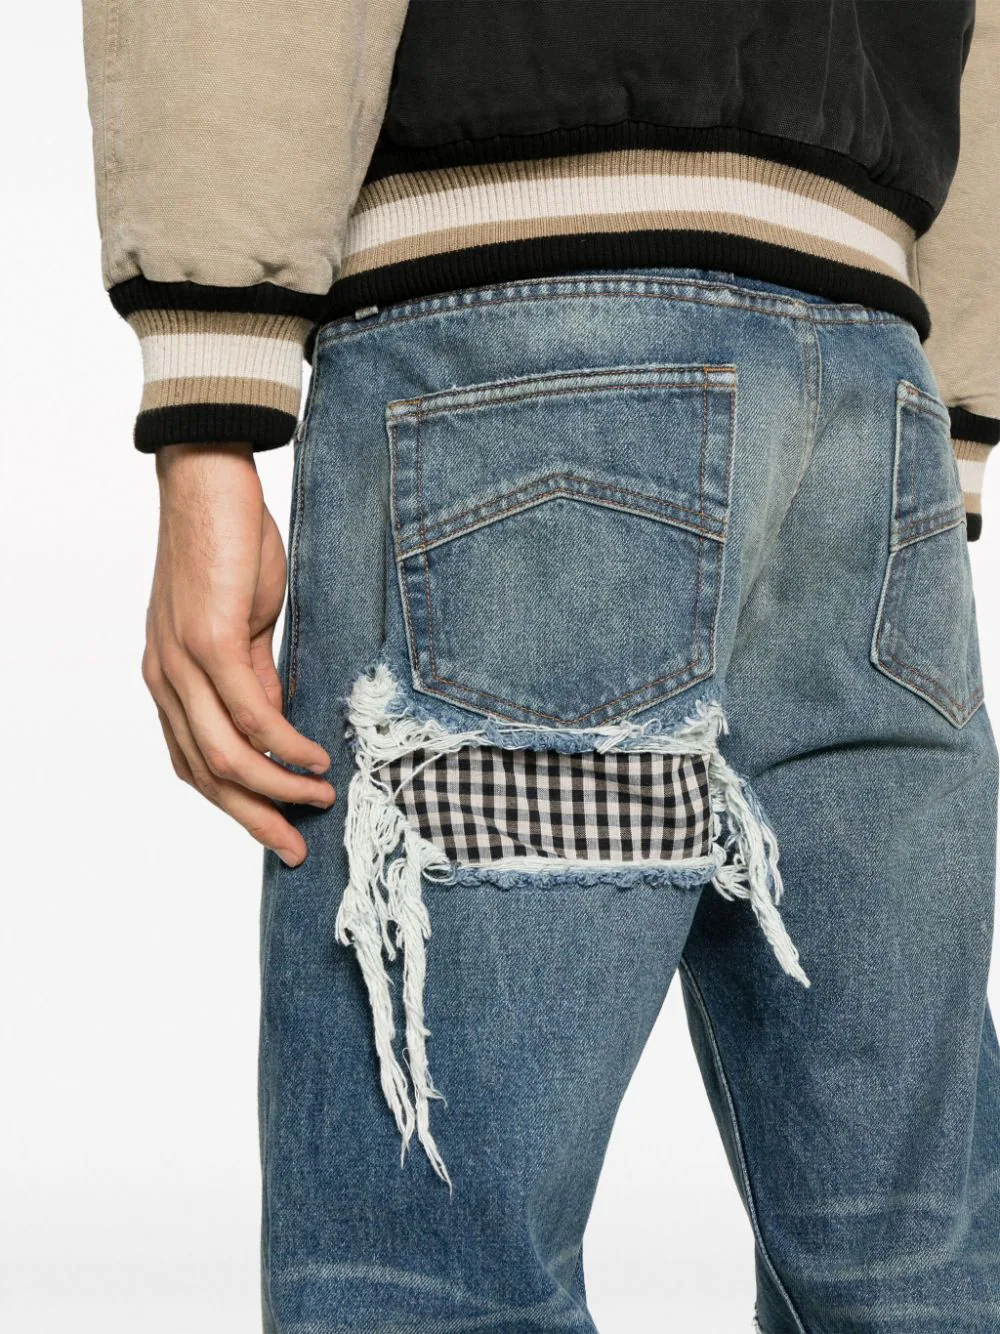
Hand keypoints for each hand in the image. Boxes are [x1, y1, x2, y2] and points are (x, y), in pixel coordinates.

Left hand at [143, 443, 334, 866]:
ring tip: (321, 799)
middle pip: (206, 775)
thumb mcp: (241, 626)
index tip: (278, 831)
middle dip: (254, 820)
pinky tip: (315, 757)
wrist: (207, 482)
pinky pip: (251, 713)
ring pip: (227, 755)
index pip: (196, 763)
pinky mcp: (209, 641)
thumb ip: (253, 678)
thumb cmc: (227, 547)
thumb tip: (277, 727)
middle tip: (295, 851)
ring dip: (277, 789)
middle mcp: (165, 680)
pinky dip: (285, 745)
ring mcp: (181, 663)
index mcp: (169, 680)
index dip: (236, 805)